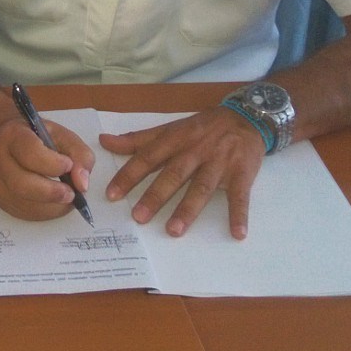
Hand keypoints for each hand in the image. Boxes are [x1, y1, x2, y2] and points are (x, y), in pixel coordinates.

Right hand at [0, 116, 94, 220]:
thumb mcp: (63, 136)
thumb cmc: (37, 137)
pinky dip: (44, 212)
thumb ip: (80, 155)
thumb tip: (81, 184)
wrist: (6, 140)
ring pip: (22, 203)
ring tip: (66, 198)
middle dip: (52, 193)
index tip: (68, 166)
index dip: (53, 164)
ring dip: (51, 206)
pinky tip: (54, 203)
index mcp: (13, 135)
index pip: (30, 153)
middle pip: (22, 184)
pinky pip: (22, 212)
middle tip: (71, 193)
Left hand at [99, 106, 264, 238]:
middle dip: (155, 195)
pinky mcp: (242, 173)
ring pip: (202, 186)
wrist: (246, 117)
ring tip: (174, 230)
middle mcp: (195, 150)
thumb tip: (104, 140)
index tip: (112, 195)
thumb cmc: (202, 127)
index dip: (129, 175)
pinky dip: (239, 214)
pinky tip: (237, 233)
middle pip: (173, 174)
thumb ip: (137, 139)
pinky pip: (240, 195)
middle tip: (139, 217)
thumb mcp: (169, 128)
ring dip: (188, 209)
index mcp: (175, 139)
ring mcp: (219, 162)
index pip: (148, 158)